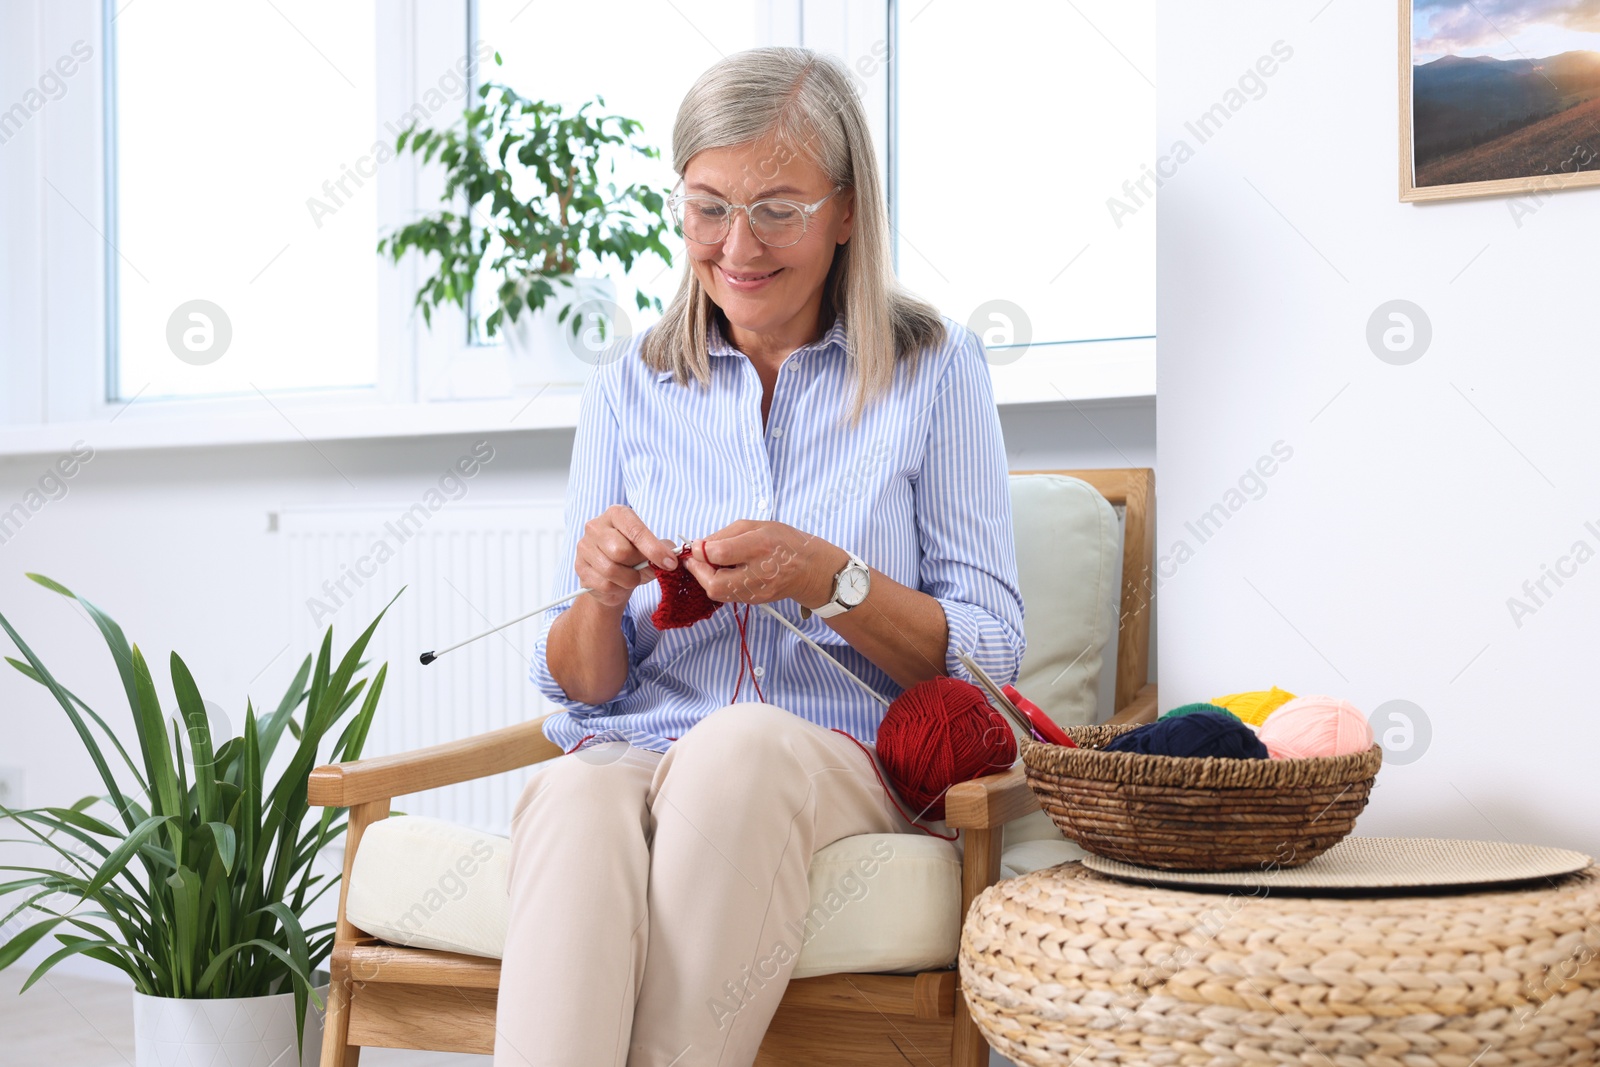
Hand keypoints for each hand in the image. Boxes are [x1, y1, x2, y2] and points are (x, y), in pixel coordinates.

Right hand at [575, 505, 679, 608]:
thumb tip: (671, 557)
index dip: (654, 549)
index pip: (636, 530)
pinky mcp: (580, 567)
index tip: (670, 563)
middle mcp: (596, 526)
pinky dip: (617, 588)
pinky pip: (604, 584)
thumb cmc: (633, 557)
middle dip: (638, 566)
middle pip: (621, 551)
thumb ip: (662, 549)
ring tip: (632, 577)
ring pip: (611, 570)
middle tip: (643, 570)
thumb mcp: (650, 549)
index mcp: (617, 514)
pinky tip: (618, 583)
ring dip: (629, 580)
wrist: (611, 576)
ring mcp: (585, 546)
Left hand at [682, 521, 848, 608]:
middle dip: (698, 571)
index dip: (701, 550)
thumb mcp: (755, 526)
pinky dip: (718, 584)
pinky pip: (727, 596)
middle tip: (695, 560)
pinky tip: (722, 573)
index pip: (719, 553)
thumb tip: (700, 546)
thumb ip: (725, 534)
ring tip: (709, 565)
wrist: (809, 568)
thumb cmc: (783, 542)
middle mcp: (759, 572)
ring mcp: (757, 591)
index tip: (697, 546)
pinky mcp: (755, 601)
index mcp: (759, 546)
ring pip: (718, 593)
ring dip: (706, 578)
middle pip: (714, 583)